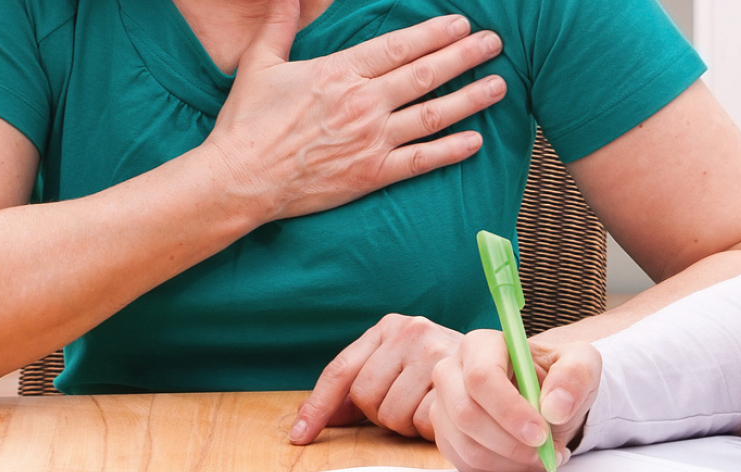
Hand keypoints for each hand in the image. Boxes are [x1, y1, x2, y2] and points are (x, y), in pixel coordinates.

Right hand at [196, 2, 508, 223]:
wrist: (241, 179)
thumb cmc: (247, 123)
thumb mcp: (260, 64)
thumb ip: (279, 26)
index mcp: (339, 72)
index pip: (399, 47)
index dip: (434, 34)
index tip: (461, 24)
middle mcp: (363, 103)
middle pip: (425, 74)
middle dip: (465, 56)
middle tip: (495, 44)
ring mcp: (371, 140)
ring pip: (432, 114)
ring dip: (470, 98)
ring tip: (498, 85)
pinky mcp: (372, 174)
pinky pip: (421, 160)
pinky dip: (450, 150)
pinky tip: (475, 140)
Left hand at [292, 314, 461, 441]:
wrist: (504, 365)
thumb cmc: (445, 372)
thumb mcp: (400, 366)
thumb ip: (361, 385)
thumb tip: (312, 422)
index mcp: (390, 327)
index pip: (340, 372)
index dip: (318, 407)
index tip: (301, 436)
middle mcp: (410, 331)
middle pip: (364, 397)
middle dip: (380, 414)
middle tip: (409, 405)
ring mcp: (434, 353)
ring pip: (390, 414)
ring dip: (407, 423)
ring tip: (429, 407)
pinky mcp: (456, 378)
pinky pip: (421, 421)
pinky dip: (429, 428)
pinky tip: (443, 414)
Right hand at [430, 330, 600, 471]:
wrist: (547, 402)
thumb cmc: (558, 377)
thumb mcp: (582, 363)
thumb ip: (575, 375)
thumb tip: (555, 407)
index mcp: (480, 345)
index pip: (481, 377)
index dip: (509, 410)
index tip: (540, 433)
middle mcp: (451, 374)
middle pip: (467, 414)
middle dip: (510, 442)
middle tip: (548, 452)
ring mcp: (444, 409)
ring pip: (468, 447)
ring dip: (513, 461)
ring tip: (546, 456)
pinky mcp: (447, 439)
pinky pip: (469, 466)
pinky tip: (528, 462)